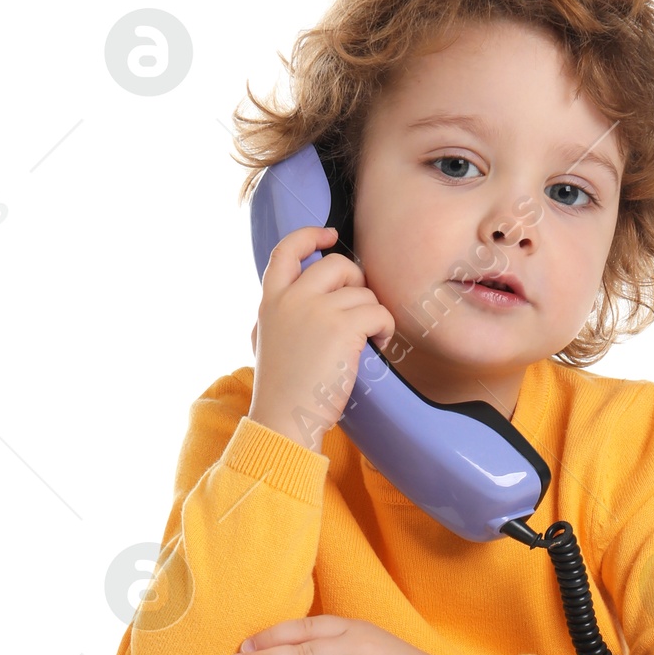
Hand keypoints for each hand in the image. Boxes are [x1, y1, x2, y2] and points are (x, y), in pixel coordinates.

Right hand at [248, 225, 395, 453]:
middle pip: (336, 264)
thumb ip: (281, 313)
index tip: (331, 235)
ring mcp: (316, 310)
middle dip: (356, 283)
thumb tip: (296, 296)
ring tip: (369, 340)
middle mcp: (291, 298)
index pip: (286, 249)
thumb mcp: (267, 340)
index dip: (311, 235)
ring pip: (363, 292)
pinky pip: (379, 312)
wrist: (284, 419)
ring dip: (373, 315)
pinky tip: (379, 344)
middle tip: (360, 310)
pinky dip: (386, 328)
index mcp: (271, 300)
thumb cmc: (282, 390)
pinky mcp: (342, 328)